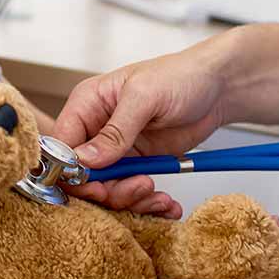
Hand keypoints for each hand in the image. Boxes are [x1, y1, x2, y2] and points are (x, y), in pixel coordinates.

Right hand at [52, 41, 230, 216]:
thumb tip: (86, 160)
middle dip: (107, 189)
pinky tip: (166, 202)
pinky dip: (148, 203)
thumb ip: (115, 129)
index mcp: (87, 104)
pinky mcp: (138, 164)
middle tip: (137, 188)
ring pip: (106, 189)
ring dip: (131, 198)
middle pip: (81, 174)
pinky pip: (132, 192)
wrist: (217, 88)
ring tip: (155, 192)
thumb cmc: (180, 76)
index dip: (71, 170)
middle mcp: (97, 129)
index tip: (95, 185)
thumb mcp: (145, 96)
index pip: (61, 144)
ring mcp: (117, 149)